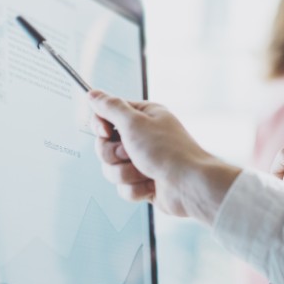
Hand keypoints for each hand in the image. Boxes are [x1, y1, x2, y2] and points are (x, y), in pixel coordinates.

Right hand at [88, 91, 240, 222]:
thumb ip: (110, 107)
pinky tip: (151, 186)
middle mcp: (143, 138)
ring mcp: (144, 162)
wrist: (190, 185)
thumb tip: (93, 94)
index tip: (106, 132)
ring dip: (125, 173)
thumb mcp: (134, 122)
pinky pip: (123, 188)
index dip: (100, 126)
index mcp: (144, 117)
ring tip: (145, 172)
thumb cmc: (167, 151)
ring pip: (111, 169)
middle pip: (104, 146)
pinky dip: (135, 189)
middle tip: (130, 154)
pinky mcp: (145, 184)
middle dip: (113, 154)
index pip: (106, 116)